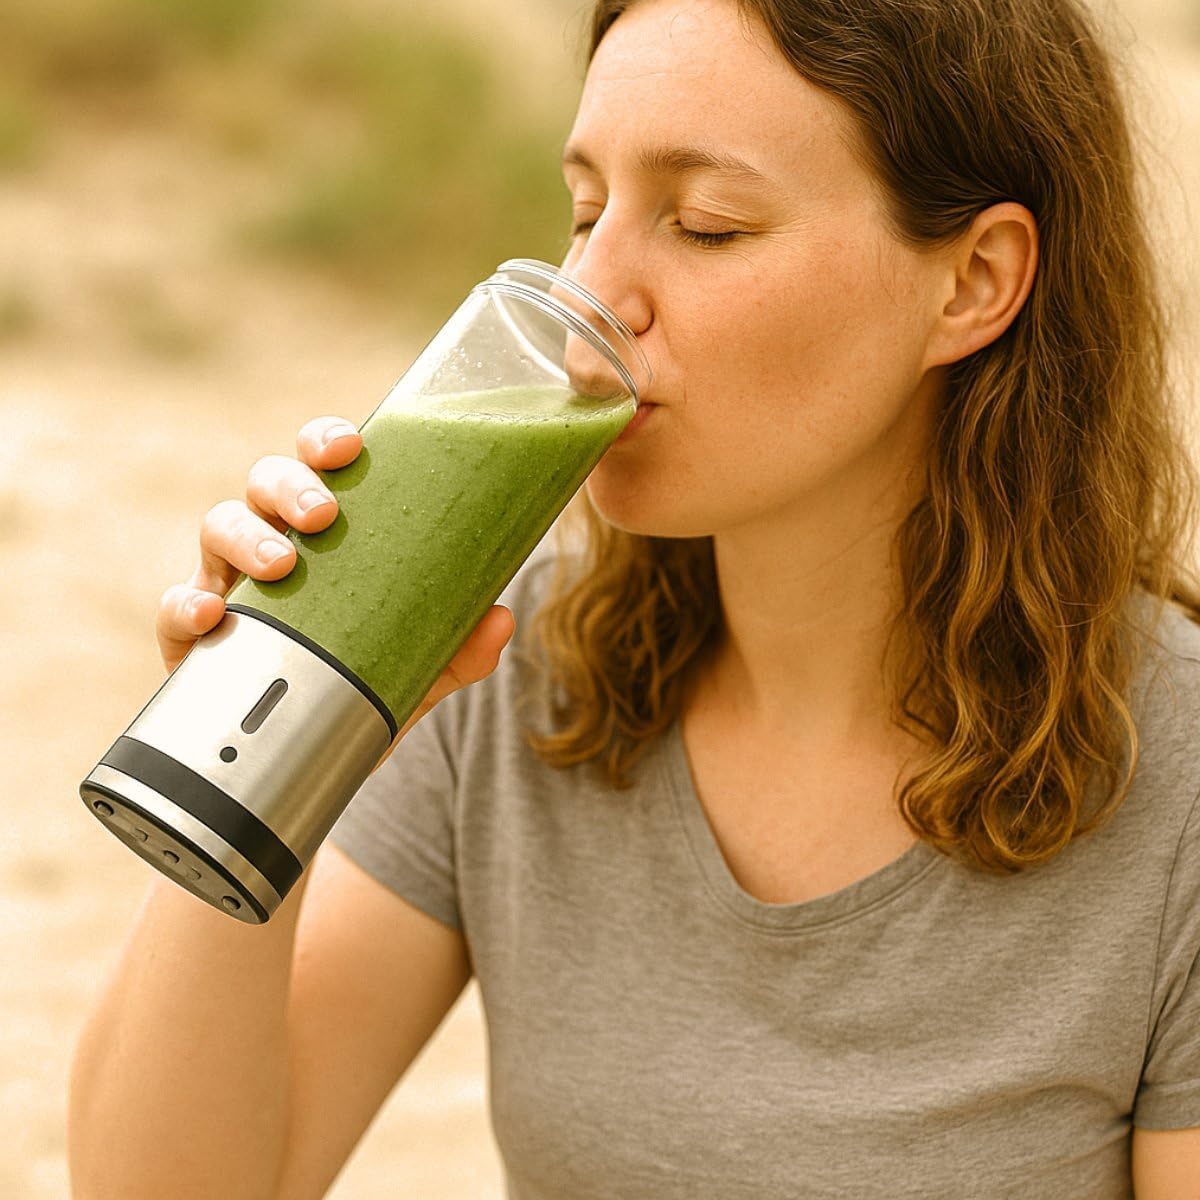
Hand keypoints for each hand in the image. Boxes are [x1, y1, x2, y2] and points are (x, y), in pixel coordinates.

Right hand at [155, 415, 515, 758]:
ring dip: (246, 534)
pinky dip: (185, 604)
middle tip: (324, 514)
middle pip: (265, 482)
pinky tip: (212, 615)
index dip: (326, 442)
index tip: (349, 447)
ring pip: (217, 526)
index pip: (320, 465)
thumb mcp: (420, 669)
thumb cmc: (363, 686)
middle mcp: (274, 543)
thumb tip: (500, 619)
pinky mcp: (192, 637)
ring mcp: (228, 585)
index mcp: (327, 534)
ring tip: (282, 563)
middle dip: (291, 486)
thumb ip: (459, 648)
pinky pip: (176, 607)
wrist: (313, 762)